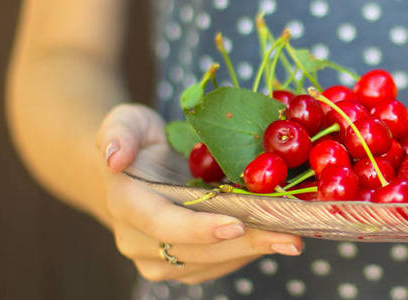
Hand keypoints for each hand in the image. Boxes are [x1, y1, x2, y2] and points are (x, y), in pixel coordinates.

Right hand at [96, 104, 302, 283]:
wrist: (134, 174)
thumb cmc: (137, 142)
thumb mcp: (126, 122)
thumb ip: (120, 132)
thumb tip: (115, 157)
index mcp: (126, 205)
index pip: (162, 223)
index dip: (199, 228)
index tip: (237, 225)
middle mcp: (137, 241)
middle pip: (195, 250)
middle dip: (245, 244)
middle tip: (288, 235)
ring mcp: (158, 259)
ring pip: (211, 263)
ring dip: (254, 251)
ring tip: (292, 237)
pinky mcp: (182, 267)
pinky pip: (218, 265)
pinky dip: (249, 252)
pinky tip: (276, 237)